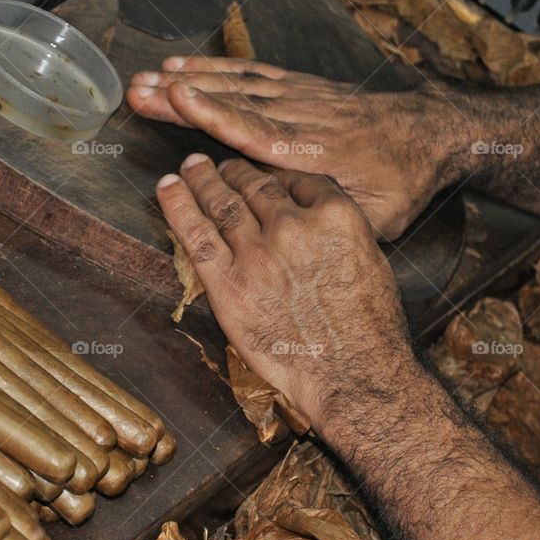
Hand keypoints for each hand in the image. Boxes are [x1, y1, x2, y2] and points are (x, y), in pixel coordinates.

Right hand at [130, 56, 473, 240]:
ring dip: (192, 78)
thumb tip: (293, 237)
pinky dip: (218, 67)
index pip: (259, 130)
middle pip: (236, 102)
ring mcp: (302, 97)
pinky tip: (188, 66)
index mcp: (318, 151)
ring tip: (147, 76)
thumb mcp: (380, 214)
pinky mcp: (301, 87)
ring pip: (240, 83)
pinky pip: (254, 73)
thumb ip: (335, 222)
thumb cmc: (403, 179)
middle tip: (138, 89)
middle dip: (184, 95)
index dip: (217, 114)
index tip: (179, 99)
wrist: (429, 132)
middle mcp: (304, 117)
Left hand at [155, 152, 411, 428]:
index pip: (298, 179)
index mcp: (335, 215)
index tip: (266, 174)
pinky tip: (168, 187)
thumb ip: (339, 231)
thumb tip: (316, 220)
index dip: (277, 174)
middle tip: (223, 165)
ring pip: (224, 203)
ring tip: (193, 167)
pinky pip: (196, 235)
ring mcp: (258, 254)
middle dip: (238, 172)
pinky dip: (178, 207)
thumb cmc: (370, 328)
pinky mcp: (229, 284)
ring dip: (204, 180)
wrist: (353, 374)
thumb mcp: (371, 260)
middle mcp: (293, 226)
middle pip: (258, 186)